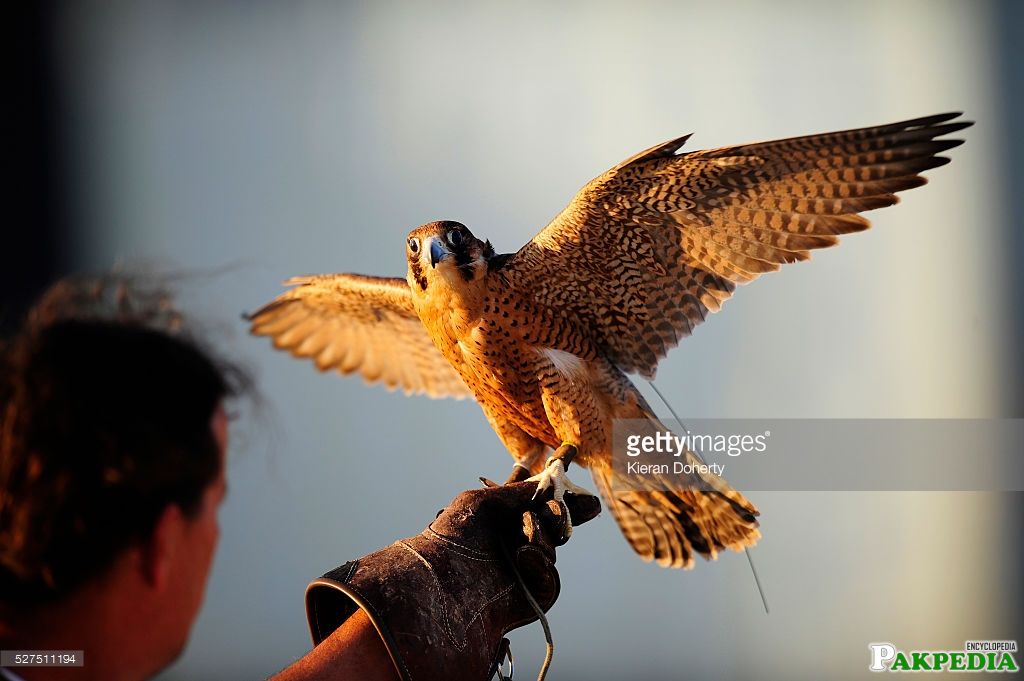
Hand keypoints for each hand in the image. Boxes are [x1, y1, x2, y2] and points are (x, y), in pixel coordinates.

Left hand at [305, 480, 600, 680]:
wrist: (430, 594)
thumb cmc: (445, 542)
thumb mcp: (479, 504)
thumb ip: (518, 492)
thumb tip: (547, 477)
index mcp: (492, 518)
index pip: (533, 502)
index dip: (556, 494)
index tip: (578, 484)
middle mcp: (506, 544)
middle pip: (553, 527)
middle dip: (559, 517)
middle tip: (563, 512)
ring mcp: (515, 573)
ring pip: (555, 555)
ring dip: (546, 543)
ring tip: (526, 540)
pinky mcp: (522, 602)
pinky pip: (550, 582)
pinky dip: (541, 569)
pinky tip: (524, 562)